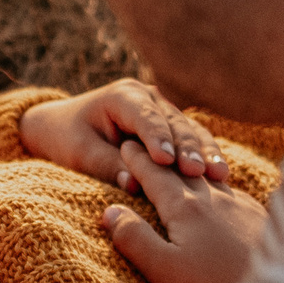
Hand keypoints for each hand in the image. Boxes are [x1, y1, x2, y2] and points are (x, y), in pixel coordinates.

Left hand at [18, 79, 230, 186]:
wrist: (63, 129)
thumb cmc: (67, 140)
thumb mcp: (80, 154)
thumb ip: (108, 166)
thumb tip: (136, 186)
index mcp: (122, 96)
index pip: (145, 117)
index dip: (157, 138)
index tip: (167, 161)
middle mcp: (147, 97)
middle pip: (174, 123)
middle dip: (188, 148)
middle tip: (198, 172)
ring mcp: (162, 109)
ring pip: (189, 131)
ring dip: (204, 153)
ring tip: (219, 175)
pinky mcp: (171, 126)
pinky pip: (192, 141)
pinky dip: (205, 157)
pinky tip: (220, 176)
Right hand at [103, 140, 266, 282]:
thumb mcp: (162, 269)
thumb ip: (133, 237)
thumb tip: (110, 210)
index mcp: (185, 207)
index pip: (155, 175)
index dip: (138, 160)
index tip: (126, 145)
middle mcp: (213, 198)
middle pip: (182, 170)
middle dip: (162, 157)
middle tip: (147, 144)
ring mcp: (241, 205)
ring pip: (209, 177)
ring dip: (190, 167)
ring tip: (180, 163)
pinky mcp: (260, 218)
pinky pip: (232, 192)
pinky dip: (216, 184)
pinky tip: (220, 191)